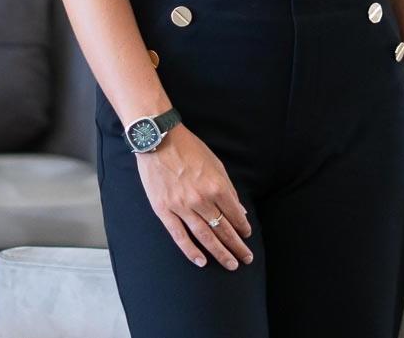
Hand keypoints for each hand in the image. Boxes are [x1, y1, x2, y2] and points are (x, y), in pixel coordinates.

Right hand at [134, 124, 254, 270]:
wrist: (157, 139)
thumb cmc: (188, 148)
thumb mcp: (215, 164)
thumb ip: (228, 189)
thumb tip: (240, 211)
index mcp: (216, 187)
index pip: (235, 215)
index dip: (243, 228)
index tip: (246, 235)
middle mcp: (201, 200)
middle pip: (223, 230)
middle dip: (237, 246)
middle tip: (246, 259)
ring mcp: (181, 207)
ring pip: (205, 236)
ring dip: (220, 253)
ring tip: (231, 264)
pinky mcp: (164, 210)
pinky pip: (179, 235)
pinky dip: (191, 251)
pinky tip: (201, 261)